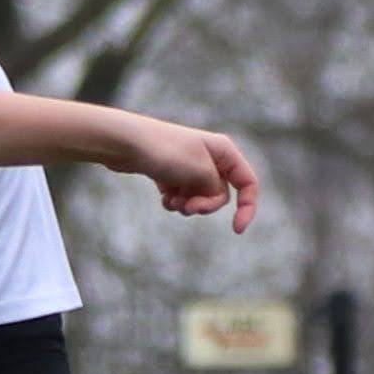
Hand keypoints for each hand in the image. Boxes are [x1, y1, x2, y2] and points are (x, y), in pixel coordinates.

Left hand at [127, 118, 258, 228]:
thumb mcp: (200, 172)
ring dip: (187, 206)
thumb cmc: (165, 152)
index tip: (237, 230)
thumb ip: (216, 190)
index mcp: (223, 150)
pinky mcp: (171, 175)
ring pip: (199, 199)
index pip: (248, 182)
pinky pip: (181, 197)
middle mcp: (209, 158)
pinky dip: (174, 201)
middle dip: (205, 206)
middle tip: (189, 207)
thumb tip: (212, 200)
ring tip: (172, 200)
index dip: (247, 207)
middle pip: (221, 195)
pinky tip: (163, 197)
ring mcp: (189, 167)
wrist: (126, 143)